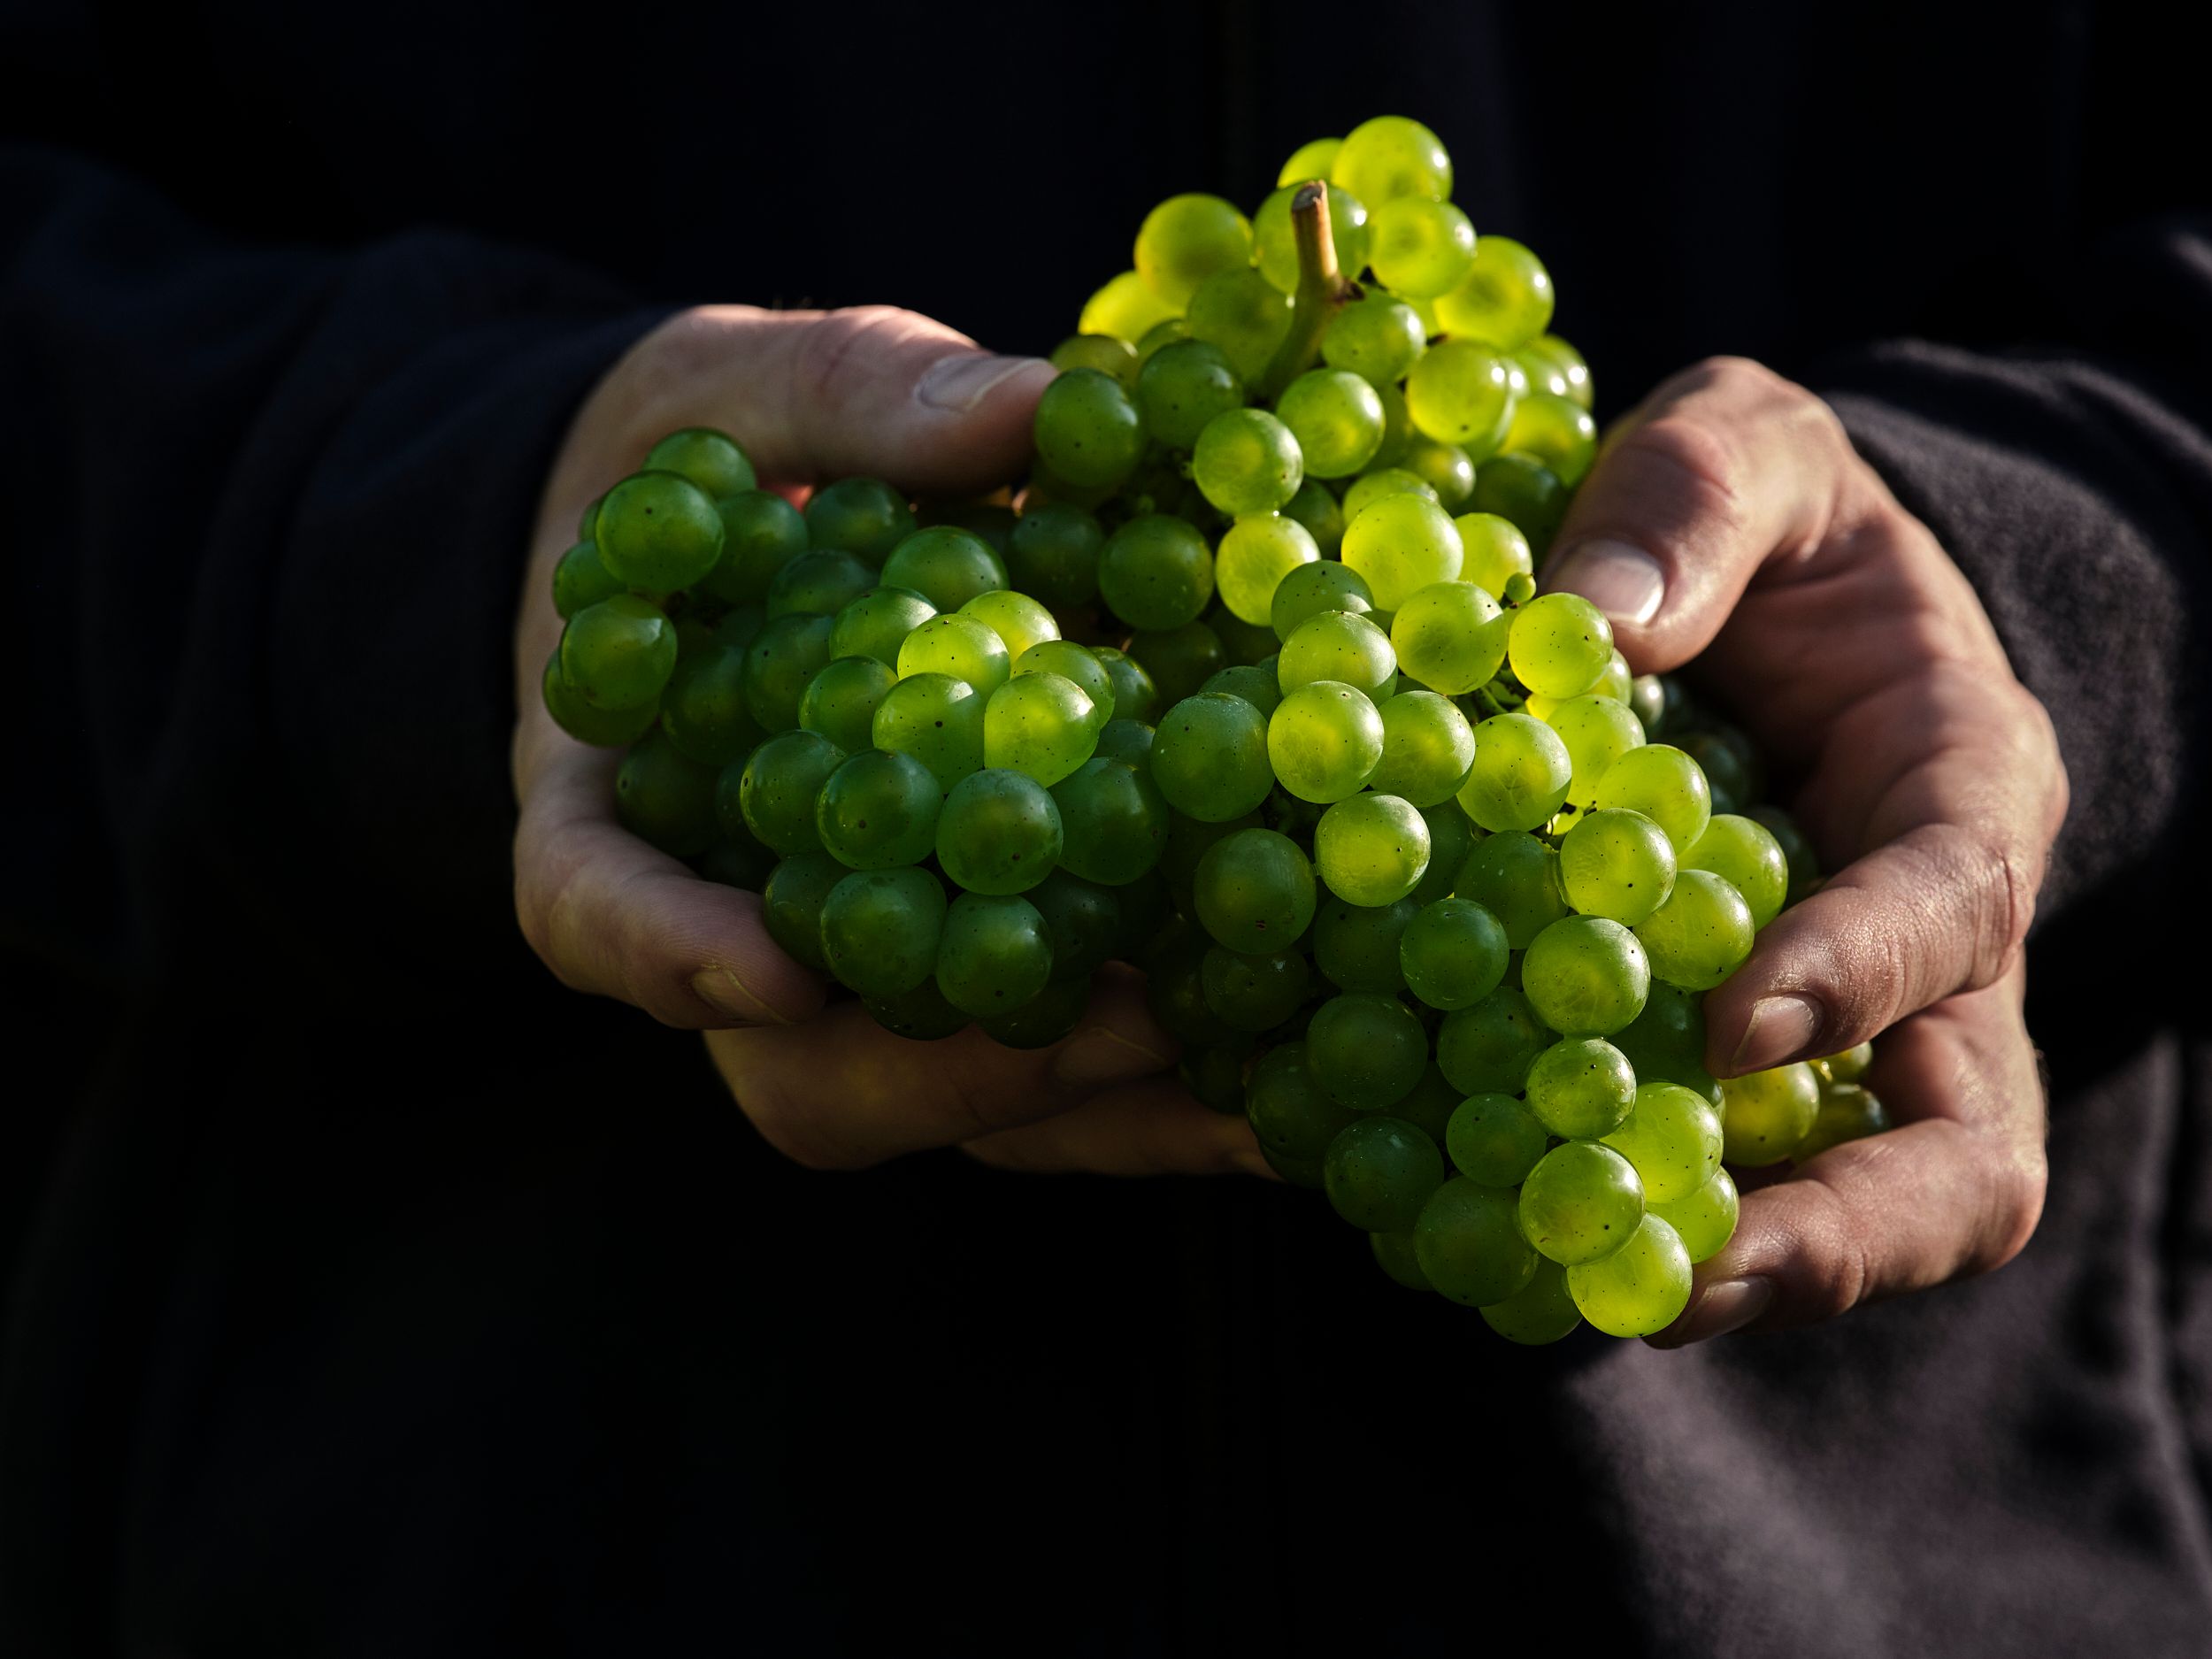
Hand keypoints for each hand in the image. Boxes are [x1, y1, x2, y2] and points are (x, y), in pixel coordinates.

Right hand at [511, 304, 1264, 1177]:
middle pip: (805, 1070)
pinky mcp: (1009, 963)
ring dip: (1111, 1108)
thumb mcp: (746, 386)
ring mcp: (888, 966)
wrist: (757, 513)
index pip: (593, 905)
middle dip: (958, 1067)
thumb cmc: (717, 450)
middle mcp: (750, 919)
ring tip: (1266, 1089)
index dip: (664, 953)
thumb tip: (1025, 414)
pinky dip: (1187, 1082)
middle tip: (1123, 1015)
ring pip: (960, 1108)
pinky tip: (1320, 1056)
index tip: (769, 968)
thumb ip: (851, 398)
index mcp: (626, 791)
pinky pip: (1076, 1071)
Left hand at [1541, 356, 2066, 1343]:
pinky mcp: (1740, 1060)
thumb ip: (1690, 502)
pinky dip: (1635, 1211)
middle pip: (1966, 1141)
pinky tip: (1502, 1228)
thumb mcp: (1744, 446)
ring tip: (1586, 1291)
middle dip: (1849, 1228)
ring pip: (1860, 1197)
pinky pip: (1721, 1169)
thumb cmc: (1770, 516)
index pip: (1954, 903)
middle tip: (1690, 1274)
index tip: (1731, 1024)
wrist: (1761, 588)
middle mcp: (1931, 940)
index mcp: (1958, 781)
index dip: (1861, 971)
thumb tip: (1579, 630)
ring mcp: (1845, 1025)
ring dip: (1742, 1264)